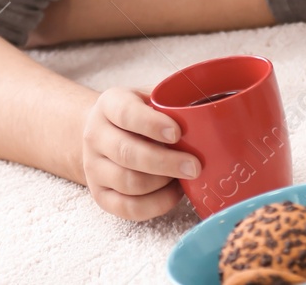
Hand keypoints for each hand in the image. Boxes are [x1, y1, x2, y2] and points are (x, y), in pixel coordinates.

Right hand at [80, 87, 199, 220]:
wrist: (104, 132)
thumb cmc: (139, 113)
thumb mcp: (150, 96)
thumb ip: (173, 101)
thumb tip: (212, 109)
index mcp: (109, 104)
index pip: (126, 114)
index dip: (151, 124)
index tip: (177, 133)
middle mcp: (95, 135)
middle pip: (127, 154)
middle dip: (165, 163)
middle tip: (194, 166)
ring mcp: (93, 168)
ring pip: (128, 182)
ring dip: (161, 184)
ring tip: (184, 178)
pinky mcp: (100, 195)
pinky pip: (127, 208)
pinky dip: (155, 204)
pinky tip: (173, 193)